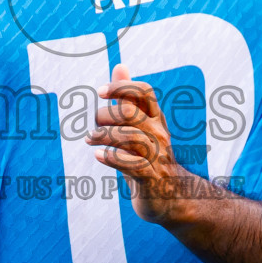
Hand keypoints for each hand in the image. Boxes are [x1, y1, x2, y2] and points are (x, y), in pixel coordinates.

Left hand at [88, 64, 207, 222]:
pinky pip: (130, 164)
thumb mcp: (140, 125)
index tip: (100, 92)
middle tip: (94, 126)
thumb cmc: (149, 157)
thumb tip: (120, 66)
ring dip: (102, 136)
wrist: (171, 197)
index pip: (144, 91)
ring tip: (90, 140)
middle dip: (103, 116)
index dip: (120, 87)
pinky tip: (98, 155)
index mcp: (155, 118)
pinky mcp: (149, 178)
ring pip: (127, 137)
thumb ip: (127, 98)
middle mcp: (158, 133)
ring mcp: (156, 156)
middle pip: (129, 113)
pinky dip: (110, 157)